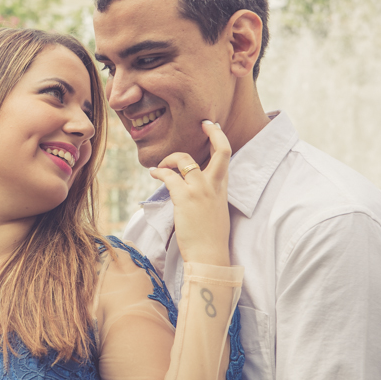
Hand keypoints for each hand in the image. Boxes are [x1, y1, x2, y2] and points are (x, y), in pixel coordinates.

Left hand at [149, 121, 230, 265]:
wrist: (209, 255)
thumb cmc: (209, 237)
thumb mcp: (214, 210)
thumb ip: (208, 194)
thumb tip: (189, 185)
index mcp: (222, 188)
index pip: (226, 156)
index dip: (219, 137)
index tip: (211, 127)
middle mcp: (215, 185)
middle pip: (221, 149)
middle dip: (212, 132)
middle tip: (202, 125)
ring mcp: (201, 190)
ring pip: (185, 160)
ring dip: (170, 159)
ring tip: (161, 166)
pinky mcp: (185, 198)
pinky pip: (169, 176)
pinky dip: (159, 172)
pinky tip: (154, 174)